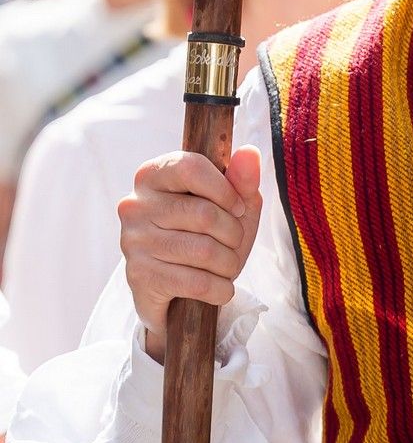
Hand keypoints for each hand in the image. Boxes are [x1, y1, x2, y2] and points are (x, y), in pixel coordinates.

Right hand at [119, 146, 262, 361]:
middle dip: (233, 234)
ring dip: (229, 264)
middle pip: (204, 214)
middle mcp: (135, 205)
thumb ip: (242, 181)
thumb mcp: (231, 208)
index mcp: (153, 175)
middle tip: (233, 244)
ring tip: (225, 266)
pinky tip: (219, 288)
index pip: (190, 168)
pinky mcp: (139, 276)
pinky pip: (197, 282)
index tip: (238, 208)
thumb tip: (250, 152)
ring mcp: (133, 241)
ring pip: (204, 251)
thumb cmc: (206, 238)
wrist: (178, 290)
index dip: (225, 190)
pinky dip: (220, 289)